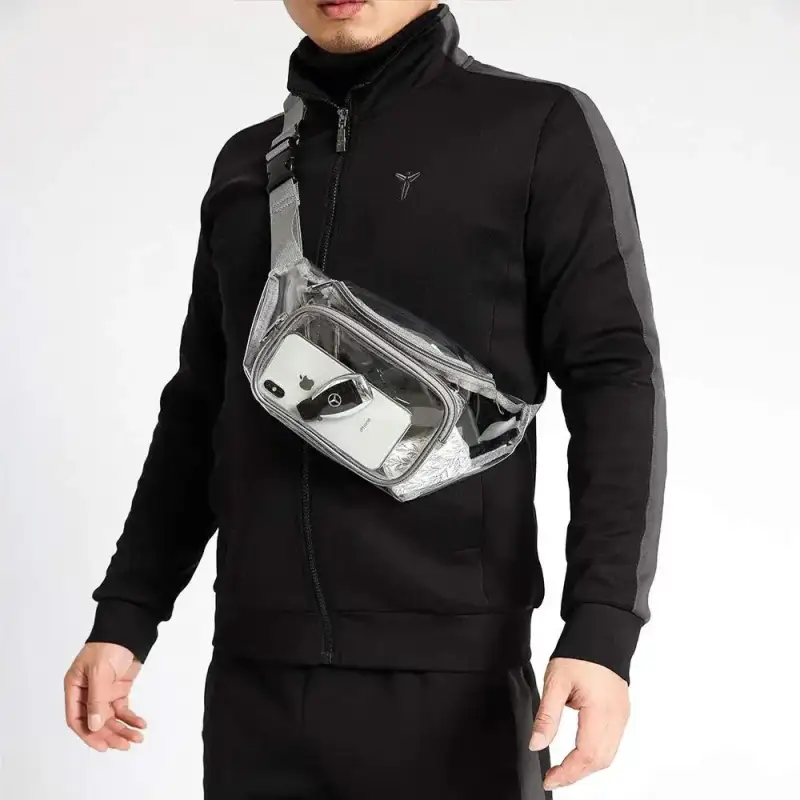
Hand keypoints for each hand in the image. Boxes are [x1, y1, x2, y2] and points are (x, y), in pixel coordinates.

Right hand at [64, 642, 146, 751]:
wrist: (129, 630)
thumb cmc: (109, 645)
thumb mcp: (100, 672)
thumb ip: (97, 700)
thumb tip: (95, 726)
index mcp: (75, 687)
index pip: (76, 718)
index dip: (88, 734)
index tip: (102, 746)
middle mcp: (87, 693)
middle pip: (96, 722)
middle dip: (110, 735)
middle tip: (124, 745)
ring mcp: (104, 692)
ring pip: (110, 718)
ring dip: (123, 729)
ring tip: (137, 738)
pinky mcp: (118, 690)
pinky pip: (123, 710)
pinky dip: (131, 718)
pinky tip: (141, 724)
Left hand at [529, 657, 629, 790]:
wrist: (601, 631)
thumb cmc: (580, 653)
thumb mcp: (555, 682)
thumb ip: (547, 716)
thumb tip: (536, 744)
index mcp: (601, 711)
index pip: (586, 755)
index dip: (567, 773)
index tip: (549, 779)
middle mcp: (617, 717)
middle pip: (600, 761)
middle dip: (576, 774)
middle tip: (553, 778)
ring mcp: (622, 715)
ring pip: (607, 755)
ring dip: (586, 767)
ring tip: (563, 769)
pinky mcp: (621, 712)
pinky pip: (611, 743)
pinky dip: (595, 754)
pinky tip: (579, 753)